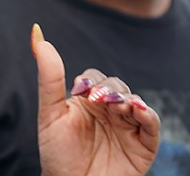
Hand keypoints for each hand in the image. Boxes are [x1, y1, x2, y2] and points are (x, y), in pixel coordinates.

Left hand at [33, 24, 159, 175]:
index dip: (89, 81)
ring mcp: (127, 126)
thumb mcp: (50, 113)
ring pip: (134, 100)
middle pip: (115, 85)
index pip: (93, 78)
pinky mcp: (143, 144)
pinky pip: (153, 124)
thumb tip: (37, 35)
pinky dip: (149, 115)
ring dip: (126, 99)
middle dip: (108, 89)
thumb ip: (48, 76)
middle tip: (97, 100)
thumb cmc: (58, 154)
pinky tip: (138, 111)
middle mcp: (108, 111)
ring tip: (114, 106)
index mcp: (85, 102)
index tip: (80, 90)